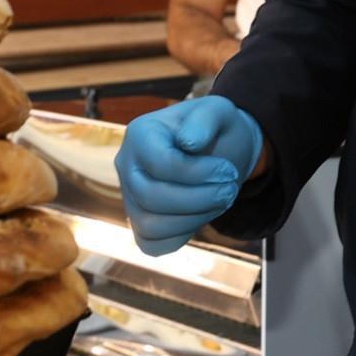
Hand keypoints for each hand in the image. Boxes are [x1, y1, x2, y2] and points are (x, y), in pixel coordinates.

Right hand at [113, 96, 262, 256]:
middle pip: (151, 196)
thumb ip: (205, 120)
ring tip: (218, 202)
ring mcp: (129, 197)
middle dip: (199, 198)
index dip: (199, 173)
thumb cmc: (215, 130)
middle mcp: (126, 165)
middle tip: (229, 190)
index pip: (161, 165)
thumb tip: (188, 143)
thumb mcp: (219, 112)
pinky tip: (199, 216)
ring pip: (149, 225)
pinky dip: (180, 237)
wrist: (217, 152)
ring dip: (194, 219)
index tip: (228, 170)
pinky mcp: (139, 224)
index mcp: (140, 134)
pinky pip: (151, 244)